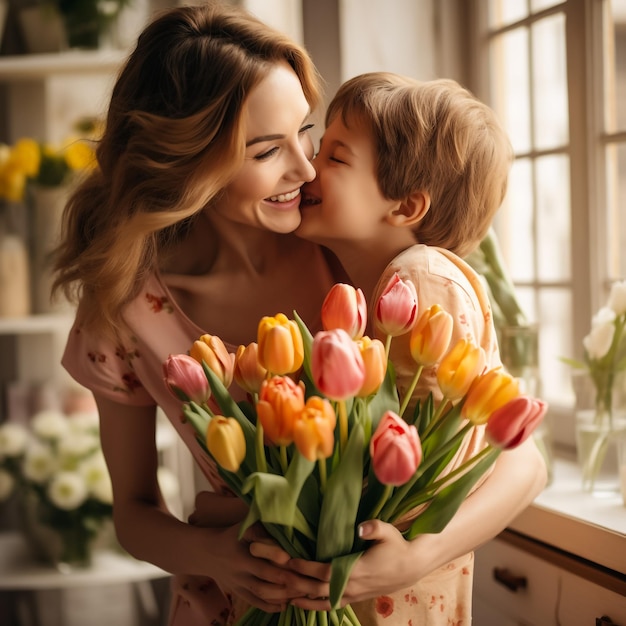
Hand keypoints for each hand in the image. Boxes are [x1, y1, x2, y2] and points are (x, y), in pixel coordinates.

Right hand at [189, 492, 327, 609]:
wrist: (206, 552)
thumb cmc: (232, 534)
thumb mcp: (244, 525)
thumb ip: (261, 523)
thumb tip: (282, 511)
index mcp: (241, 552)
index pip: (261, 559)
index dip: (277, 560)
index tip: (293, 559)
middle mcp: (240, 571)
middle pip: (265, 581)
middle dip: (287, 582)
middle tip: (307, 581)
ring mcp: (240, 584)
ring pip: (262, 594)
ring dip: (282, 595)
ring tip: (301, 592)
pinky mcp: (240, 593)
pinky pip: (256, 603)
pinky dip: (271, 606)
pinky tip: (287, 604)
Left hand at [286, 519, 415, 610]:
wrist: (411, 566)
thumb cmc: (396, 546)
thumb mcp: (387, 532)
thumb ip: (374, 528)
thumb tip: (361, 527)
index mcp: (356, 570)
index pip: (325, 572)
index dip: (306, 568)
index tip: (290, 561)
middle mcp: (352, 586)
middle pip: (318, 589)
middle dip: (296, 583)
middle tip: (277, 576)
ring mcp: (353, 595)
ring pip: (322, 601)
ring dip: (302, 598)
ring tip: (283, 595)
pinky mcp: (355, 598)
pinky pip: (331, 605)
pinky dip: (315, 606)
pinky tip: (302, 603)